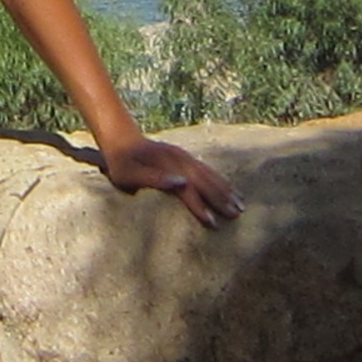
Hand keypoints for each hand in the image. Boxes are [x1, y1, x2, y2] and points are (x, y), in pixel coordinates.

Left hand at [101, 137, 241, 228]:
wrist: (120, 138)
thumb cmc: (121, 163)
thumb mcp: (129, 174)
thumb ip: (155, 179)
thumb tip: (182, 184)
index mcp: (166, 166)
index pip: (189, 189)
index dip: (201, 206)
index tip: (214, 223)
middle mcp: (179, 159)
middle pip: (204, 182)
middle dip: (221, 199)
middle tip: (236, 215)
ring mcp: (183, 156)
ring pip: (209, 174)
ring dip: (225, 189)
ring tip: (240, 205)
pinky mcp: (184, 156)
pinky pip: (207, 169)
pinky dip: (220, 180)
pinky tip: (230, 189)